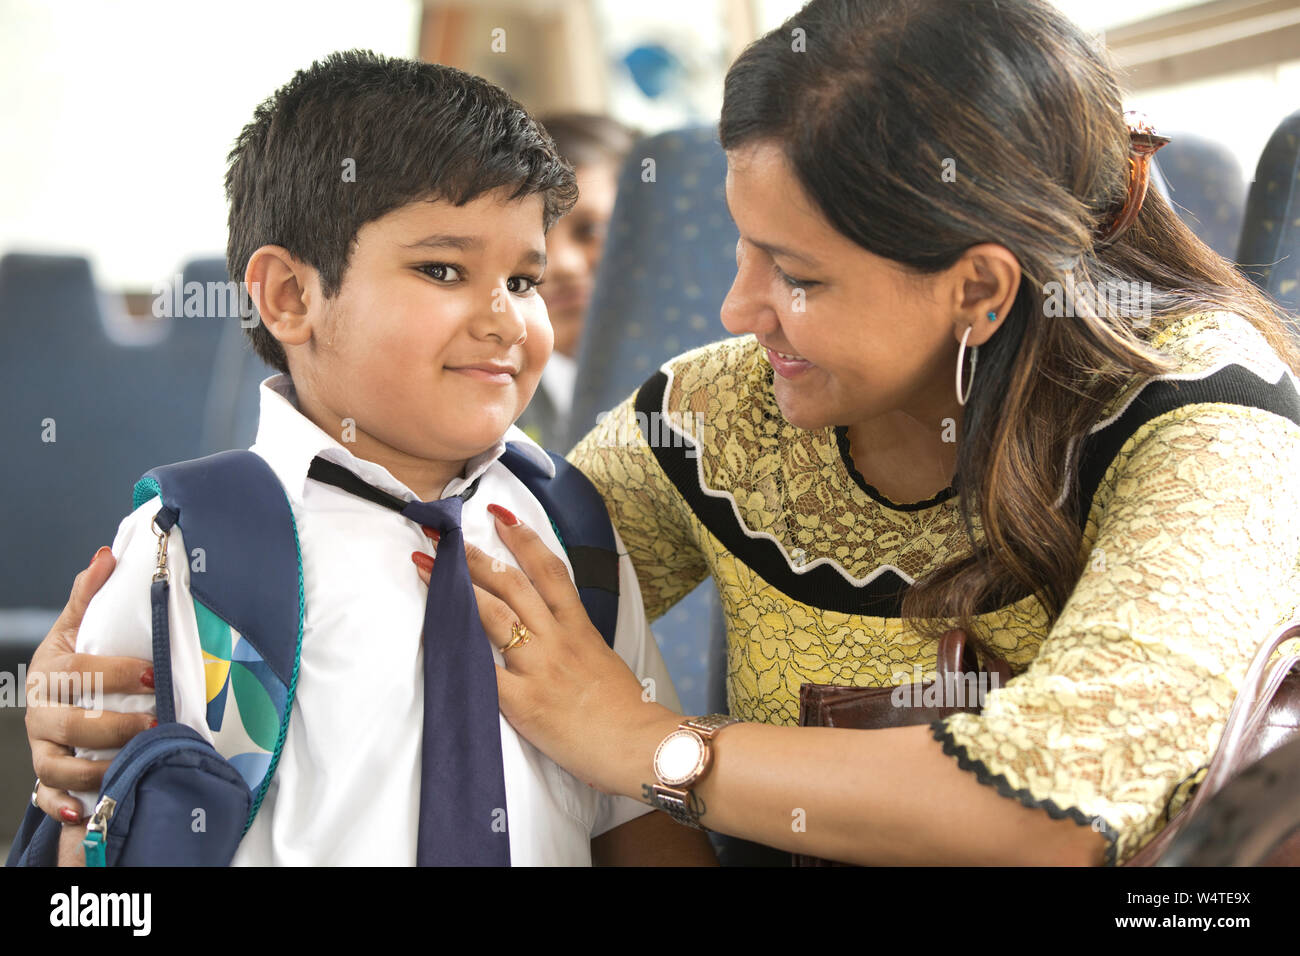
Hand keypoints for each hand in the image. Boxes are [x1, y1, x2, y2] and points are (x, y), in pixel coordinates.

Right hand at [25, 547, 154, 821]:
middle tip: (154, 722)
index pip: (77, 672)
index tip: (150, 673)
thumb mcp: (77, 627)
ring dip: (95, 766)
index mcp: (50, 671)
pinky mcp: (47, 776)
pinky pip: (48, 795)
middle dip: (112, 725)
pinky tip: (85, 809)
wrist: (56, 699)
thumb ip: (89, 594)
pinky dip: (63, 804)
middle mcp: (41, 711)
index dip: (113, 673)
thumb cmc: (74, 662)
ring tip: (133, 763)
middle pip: (69, 723)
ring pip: (58, 762)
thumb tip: (107, 554)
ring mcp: (42, 746)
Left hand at [410, 507, 679, 796]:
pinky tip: (432, 631)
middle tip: (446, 533)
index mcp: (578, 627)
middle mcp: (555, 638)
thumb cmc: (624, 710)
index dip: (524, 539)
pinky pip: (482, 670)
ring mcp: (537, 666)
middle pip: (511, 584)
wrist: (638, 744)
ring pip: (492, 614)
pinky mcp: (521, 700)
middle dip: (475, 556)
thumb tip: (553, 631)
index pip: (549, 570)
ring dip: (456, 587)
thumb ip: (574, 640)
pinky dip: (456, 650)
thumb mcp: (602, 659)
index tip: (500, 515)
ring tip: (428, 565)